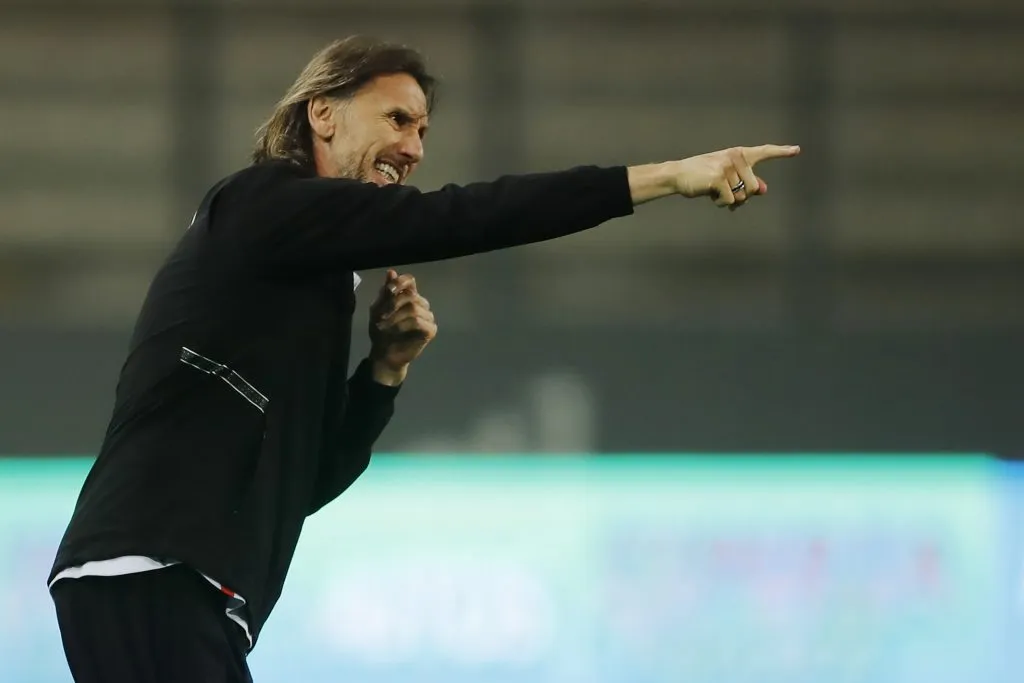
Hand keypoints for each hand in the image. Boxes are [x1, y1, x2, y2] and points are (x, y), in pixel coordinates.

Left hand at [367, 269, 436, 383]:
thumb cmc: (381, 331)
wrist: (384, 353)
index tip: (389, 290)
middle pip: (411, 295)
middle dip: (393, 305)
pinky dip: (404, 326)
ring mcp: (427, 316)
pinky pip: (419, 322)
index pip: (410, 280)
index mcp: (408, 296)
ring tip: (384, 326)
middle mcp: (420, 303)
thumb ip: (385, 292)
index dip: (400, 282)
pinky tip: (396, 331)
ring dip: (396, 317)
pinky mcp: (430, 330)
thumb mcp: (378, 309)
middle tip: (380, 317)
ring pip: (414, 308)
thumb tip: (391, 272)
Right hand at [627, 144, 799, 208]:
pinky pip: (730, 200)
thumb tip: (763, 190)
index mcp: (738, 154)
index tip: (797, 151)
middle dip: (742, 196)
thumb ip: (745, 182)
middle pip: (753, 187)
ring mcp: (727, 166)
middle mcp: (735, 157)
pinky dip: (720, 203)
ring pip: (742, 196)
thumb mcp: (725, 178)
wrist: (677, 175)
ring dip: (729, 200)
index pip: (763, 152)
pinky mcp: (718, 177)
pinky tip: (709, 194)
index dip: (781, 152)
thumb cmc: (702, 177)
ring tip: (715, 192)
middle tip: (725, 194)